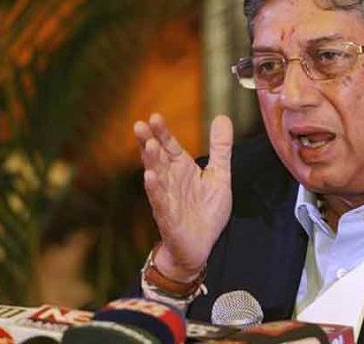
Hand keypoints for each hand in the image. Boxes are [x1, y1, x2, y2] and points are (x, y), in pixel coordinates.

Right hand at [134, 113, 232, 281]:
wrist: (202, 246)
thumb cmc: (206, 210)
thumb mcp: (219, 175)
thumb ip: (220, 148)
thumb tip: (222, 117)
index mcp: (181, 168)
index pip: (169, 146)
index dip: (162, 132)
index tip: (155, 116)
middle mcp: (170, 181)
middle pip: (157, 158)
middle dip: (148, 142)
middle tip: (140, 125)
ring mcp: (167, 199)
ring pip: (156, 177)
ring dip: (151, 162)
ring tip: (148, 146)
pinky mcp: (168, 218)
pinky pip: (160, 202)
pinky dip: (155, 190)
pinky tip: (149, 178)